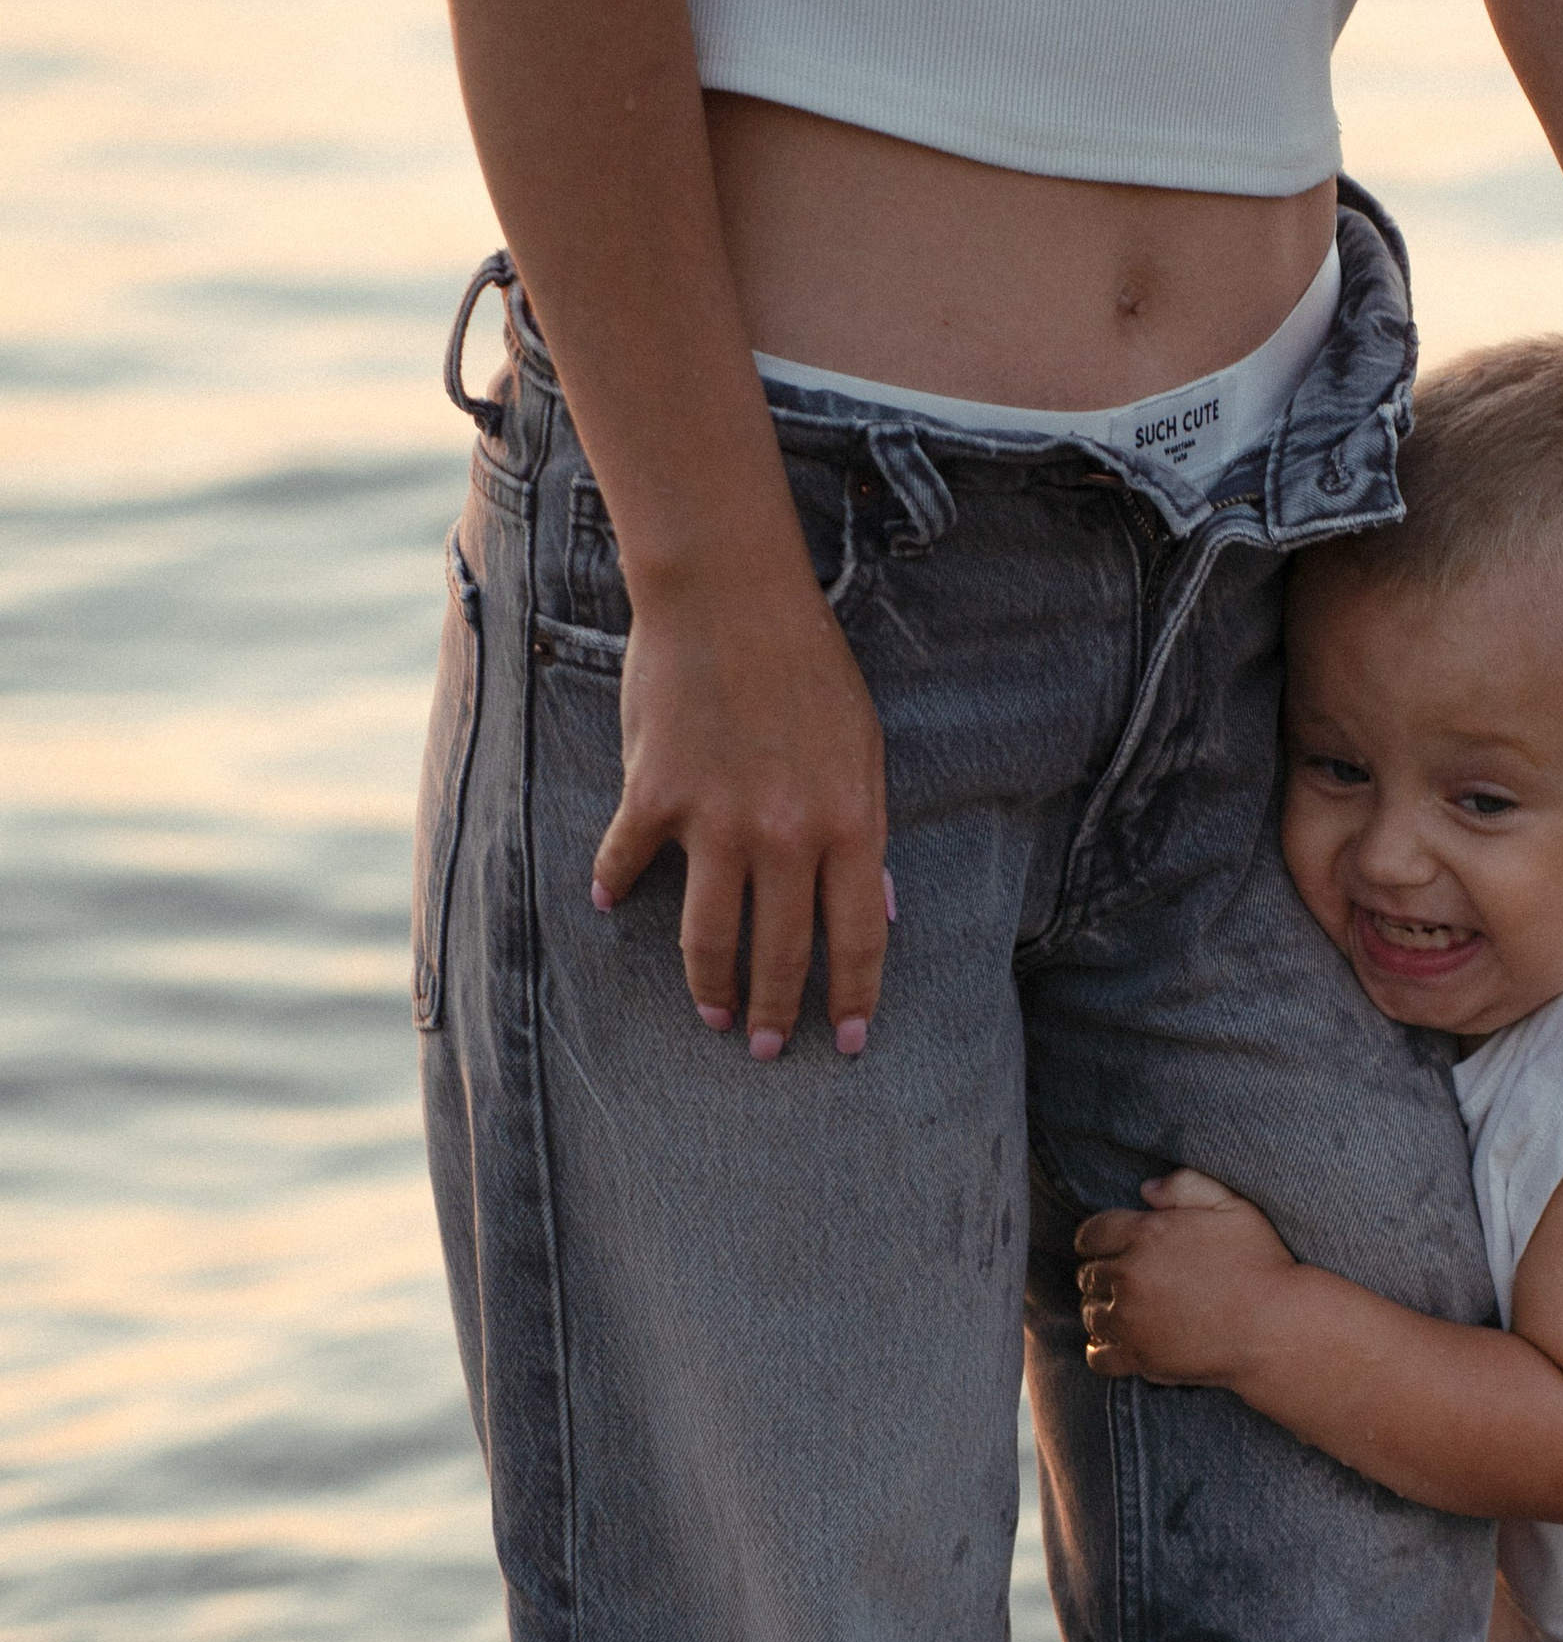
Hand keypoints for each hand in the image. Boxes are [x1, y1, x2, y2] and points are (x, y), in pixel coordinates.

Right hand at [591, 562, 890, 1058]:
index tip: (846, 1043)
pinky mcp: (654, 796)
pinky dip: (615, 882)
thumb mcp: (863, 750)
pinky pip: (629, 860)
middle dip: (773, 1013)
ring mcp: (715, 819)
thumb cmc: (807, 666)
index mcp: (849, 824)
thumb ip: (867, 834)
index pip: (855, 940)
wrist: (729, 593)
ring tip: (710, 1016)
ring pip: (707, 935)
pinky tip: (607, 904)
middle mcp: (785, 835)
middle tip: (764, 1049)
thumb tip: (876, 911)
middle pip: (778, 954)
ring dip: (708, 986)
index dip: (852, 1000)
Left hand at [1074, 1172, 1294, 1385]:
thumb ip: (1187, 1186)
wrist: (1276, 1327)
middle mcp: (1129, 1276)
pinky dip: (1101, 1350)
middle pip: (1088, 1275)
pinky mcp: (1139, 1358)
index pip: (1091, 1234)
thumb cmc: (1262, 1264)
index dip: (1096, 1240)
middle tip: (1125, 1281)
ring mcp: (1131, 1320)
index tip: (1105, 1248)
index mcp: (1146, 1233)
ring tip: (1126, 1311)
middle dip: (1102, 1275)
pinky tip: (1115, 1343)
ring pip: (1091, 1314)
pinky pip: (1098, 1356)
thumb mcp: (1232, 1207)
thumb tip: (1146, 1189)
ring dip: (1103, 1311)